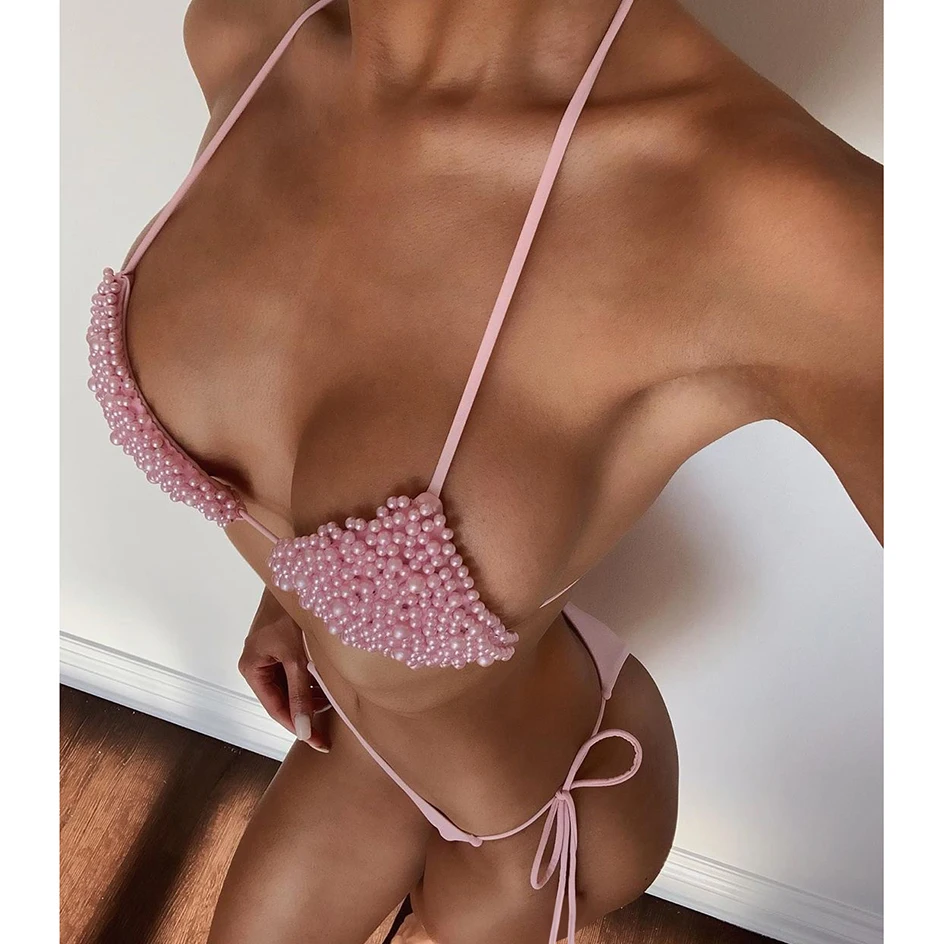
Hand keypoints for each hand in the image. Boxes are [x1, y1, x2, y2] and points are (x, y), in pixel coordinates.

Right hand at [238, 589, 331, 751]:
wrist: (298, 574)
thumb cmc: (291, 611)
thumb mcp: (297, 656)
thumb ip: (301, 693)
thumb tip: (303, 729)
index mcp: (251, 667)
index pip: (275, 708)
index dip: (298, 727)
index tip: (319, 743)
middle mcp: (257, 662)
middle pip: (283, 698)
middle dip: (306, 710)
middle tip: (331, 726)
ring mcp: (269, 653)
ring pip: (291, 685)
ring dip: (311, 694)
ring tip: (333, 700)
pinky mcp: (283, 644)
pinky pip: (295, 670)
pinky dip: (311, 678)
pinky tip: (328, 681)